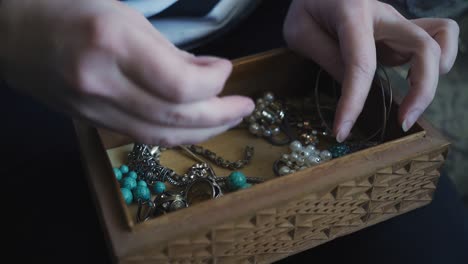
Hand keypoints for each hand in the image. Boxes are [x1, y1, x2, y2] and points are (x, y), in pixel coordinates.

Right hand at [0, 0, 253, 145]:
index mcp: (112, 42)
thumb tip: (207, 77)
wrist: (8, 29)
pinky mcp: (89, 122)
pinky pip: (141, 136)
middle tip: (245, 107)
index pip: (181, 86)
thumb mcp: (125, 15)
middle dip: (220, 116)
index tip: (225, 69)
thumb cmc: (67, 6)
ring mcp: (92, 108)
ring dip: (202, 131)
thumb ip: (168, 51)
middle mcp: (102, 82)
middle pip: (175, 117)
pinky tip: (193, 126)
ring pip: (160, 134)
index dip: (215, 84)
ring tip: (228, 120)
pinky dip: (173, 133)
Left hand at [283, 0, 458, 141]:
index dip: (354, 101)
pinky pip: (434, 42)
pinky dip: (433, 66)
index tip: (341, 131)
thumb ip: (327, 57)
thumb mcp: (300, 32)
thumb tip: (353, 90)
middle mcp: (384, 16)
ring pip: (440, 40)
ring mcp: (397, 24)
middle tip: (401, 123)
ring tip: (410, 105)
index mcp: (353, 11)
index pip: (362, 62)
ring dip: (433, 77)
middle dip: (421, 91)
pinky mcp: (401, 34)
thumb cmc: (307, 7)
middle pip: (425, 48)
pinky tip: (411, 83)